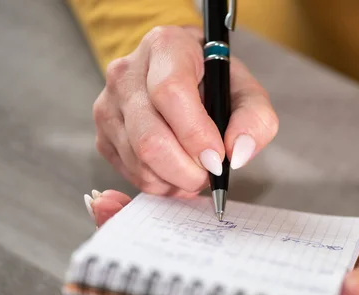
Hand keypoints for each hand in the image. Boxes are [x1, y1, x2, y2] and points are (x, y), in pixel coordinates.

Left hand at [84, 190, 358, 294]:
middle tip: (109, 219)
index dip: (189, 293)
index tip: (154, 274)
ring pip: (190, 262)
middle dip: (148, 257)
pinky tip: (154, 196)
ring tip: (111, 203)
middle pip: (192, 286)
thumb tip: (351, 294)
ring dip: (151, 232)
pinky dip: (177, 219)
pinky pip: (206, 240)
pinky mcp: (249, 253)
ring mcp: (248, 277)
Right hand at [93, 25, 277, 197]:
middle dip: (187, 170)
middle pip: (149, 138)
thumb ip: (255, 119)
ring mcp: (108, 105)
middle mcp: (127, 73)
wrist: (181, 77)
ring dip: (176, 180)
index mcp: (165, 48)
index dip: (195, 134)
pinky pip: (131, 174)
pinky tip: (176, 171)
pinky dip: (160, 183)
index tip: (217, 159)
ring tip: (196, 170)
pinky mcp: (103, 135)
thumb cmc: (213, 83)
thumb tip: (237, 153)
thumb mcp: (245, 92)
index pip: (170, 93)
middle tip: (210, 174)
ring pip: (139, 162)